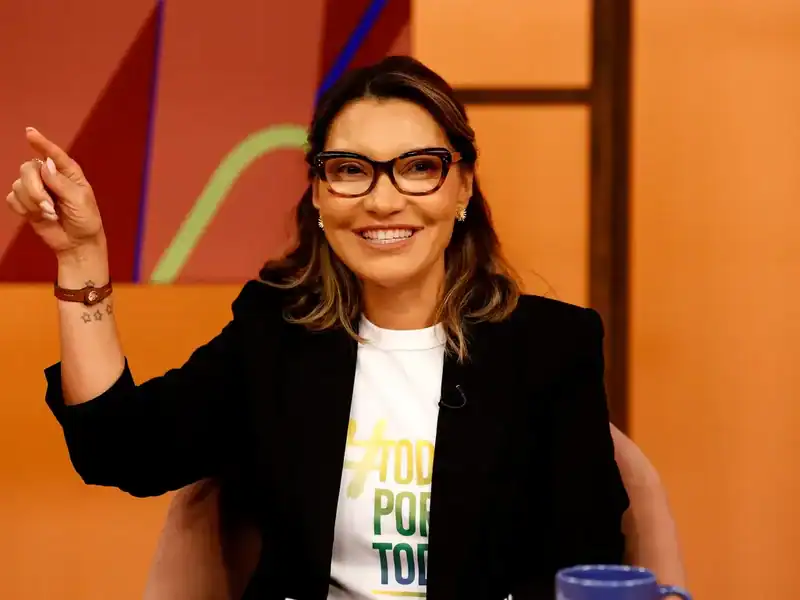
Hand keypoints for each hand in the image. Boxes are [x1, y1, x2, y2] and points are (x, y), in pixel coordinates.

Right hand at [5, 127, 104, 256]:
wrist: (77, 243)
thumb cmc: (85, 220)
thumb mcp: (80, 201)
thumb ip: (62, 184)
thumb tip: (45, 165)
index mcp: (68, 172)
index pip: (53, 154)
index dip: (41, 143)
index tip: (29, 132)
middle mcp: (50, 176)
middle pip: (27, 169)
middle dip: (35, 189)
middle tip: (49, 206)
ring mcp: (36, 188)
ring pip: (18, 184)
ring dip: (32, 202)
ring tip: (49, 214)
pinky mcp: (26, 203)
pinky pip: (13, 198)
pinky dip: (23, 209)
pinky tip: (36, 216)